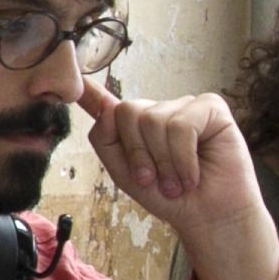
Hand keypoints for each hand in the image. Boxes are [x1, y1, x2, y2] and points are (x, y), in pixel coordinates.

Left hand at [84, 83, 278, 279]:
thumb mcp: (126, 174)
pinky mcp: (211, 108)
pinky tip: (193, 173)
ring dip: (165, 162)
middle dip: (139, 154)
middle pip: (127, 113)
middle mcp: (158, 111)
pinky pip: (182, 125)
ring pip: (154, 120)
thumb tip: (104, 108)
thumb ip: (107, 141)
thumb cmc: (170, 198)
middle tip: (156, 180)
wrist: (207, 217)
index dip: (87, 88)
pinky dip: (184, 158)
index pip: (106, 102)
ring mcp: (185, 106)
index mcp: (134, 127)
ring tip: (177, 182)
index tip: (67, 62)